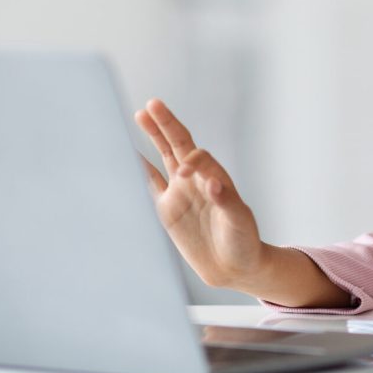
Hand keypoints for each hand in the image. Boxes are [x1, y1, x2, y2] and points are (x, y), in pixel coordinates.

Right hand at [134, 99, 264, 290]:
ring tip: (140, 114)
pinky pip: (150, 183)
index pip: (198, 156)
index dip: (191, 160)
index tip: (184, 173)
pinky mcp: (167, 210)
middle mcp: (196, 180)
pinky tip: (128, 154)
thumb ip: (227, 202)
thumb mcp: (239, 221)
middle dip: (166, 125)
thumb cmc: (243, 242)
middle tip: (152, 104)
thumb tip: (213, 183)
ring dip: (153, 137)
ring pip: (163, 157)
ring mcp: (180, 192)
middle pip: (179, 145)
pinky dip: (139, 169)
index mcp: (215, 178)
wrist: (234, 268)